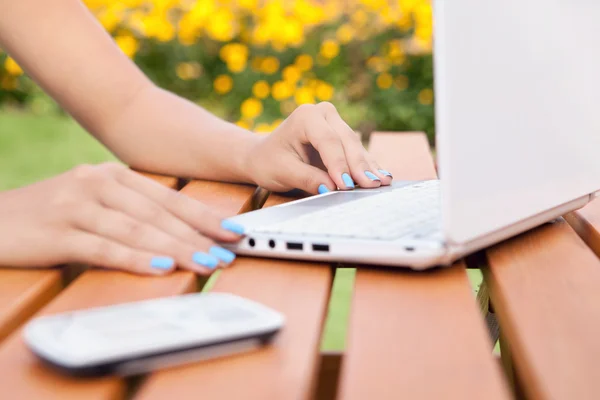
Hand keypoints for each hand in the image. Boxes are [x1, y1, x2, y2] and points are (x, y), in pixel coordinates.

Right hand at [0, 163, 243, 274]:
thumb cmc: (51, 215)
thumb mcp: (94, 202)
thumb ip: (132, 211)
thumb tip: (182, 234)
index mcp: (112, 175)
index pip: (168, 198)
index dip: (203, 216)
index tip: (233, 231)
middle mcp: (97, 183)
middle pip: (158, 213)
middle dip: (198, 235)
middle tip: (228, 252)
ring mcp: (76, 205)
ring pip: (137, 229)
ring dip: (176, 248)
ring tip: (205, 263)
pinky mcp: (57, 231)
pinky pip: (104, 247)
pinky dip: (135, 258)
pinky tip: (160, 267)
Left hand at [243, 102, 392, 194]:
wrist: (263, 157)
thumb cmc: (269, 162)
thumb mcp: (283, 172)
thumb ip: (307, 178)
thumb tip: (331, 188)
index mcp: (306, 116)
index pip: (328, 141)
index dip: (339, 165)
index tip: (347, 185)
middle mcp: (324, 114)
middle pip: (346, 142)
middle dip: (359, 166)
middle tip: (372, 185)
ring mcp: (336, 123)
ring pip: (355, 147)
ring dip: (368, 167)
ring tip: (383, 182)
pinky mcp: (342, 136)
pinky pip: (357, 152)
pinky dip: (368, 166)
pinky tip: (382, 177)